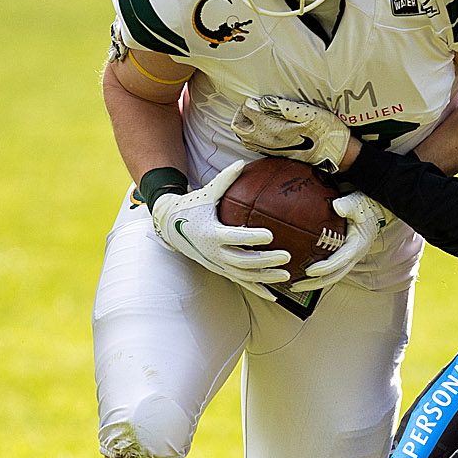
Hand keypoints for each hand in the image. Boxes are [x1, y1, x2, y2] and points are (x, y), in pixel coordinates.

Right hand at [151, 159, 290, 299]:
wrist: (171, 227)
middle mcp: (214, 252)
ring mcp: (217, 264)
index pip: (235, 237)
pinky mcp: (219, 270)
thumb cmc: (192, 207)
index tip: (271, 235)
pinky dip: (257, 289)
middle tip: (286, 255)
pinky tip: (274, 295)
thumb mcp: (206, 193)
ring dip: (265, 277)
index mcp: (212, 233)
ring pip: (243, 275)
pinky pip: (240, 282)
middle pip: (243, 261)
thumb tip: (241, 162)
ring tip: (286, 274)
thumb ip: (225, 180)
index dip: (253, 238)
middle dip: (265, 260)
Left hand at [231, 95, 350, 168]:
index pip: (246, 111)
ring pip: (244, 138)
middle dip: (242, 114)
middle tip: (256, 107)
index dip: (251, 102)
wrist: (336, 153)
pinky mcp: (274, 155)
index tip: (262, 100)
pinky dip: (253, 135)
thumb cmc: (325, 130)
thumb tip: (265, 101)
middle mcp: (266, 141)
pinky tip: (266, 128)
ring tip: (260, 116)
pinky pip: (253, 145)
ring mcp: (269, 149)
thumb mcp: (309, 113)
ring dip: (247, 125)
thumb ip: (284, 106)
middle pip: (238, 127)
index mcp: (271, 128)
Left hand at [291, 192, 392, 290]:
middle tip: (295, 285)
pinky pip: (331, 271)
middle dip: (314, 283)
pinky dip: (318, 276)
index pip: (339, 261)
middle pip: (334, 276)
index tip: (308, 271)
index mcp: (357, 245)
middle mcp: (354, 256)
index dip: (324, 268)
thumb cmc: (364, 207)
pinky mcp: (344, 257)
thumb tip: (338, 207)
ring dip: (314, 283)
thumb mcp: (357, 203)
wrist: (374, 211)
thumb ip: (348, 205)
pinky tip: (303, 276)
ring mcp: (349, 258)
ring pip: (332, 276)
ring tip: (295, 285)